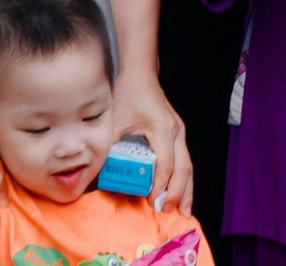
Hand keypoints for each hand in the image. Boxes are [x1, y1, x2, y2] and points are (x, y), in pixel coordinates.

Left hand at [112, 69, 191, 213]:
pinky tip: (181, 192)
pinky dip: (184, 179)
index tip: (151, 203)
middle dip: (178, 192)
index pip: (165, 163)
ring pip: (189, 165)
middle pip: (184, 167)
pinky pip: (185, 160)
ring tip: (185, 210)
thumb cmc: (126, 95)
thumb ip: (108, 146)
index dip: (160, 185)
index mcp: (161, 128)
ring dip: (186, 189)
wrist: (139, 74)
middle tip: (168, 212)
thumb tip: (97, 175)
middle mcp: (175, 130)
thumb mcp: (113, 121)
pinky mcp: (177, 133)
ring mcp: (179, 131)